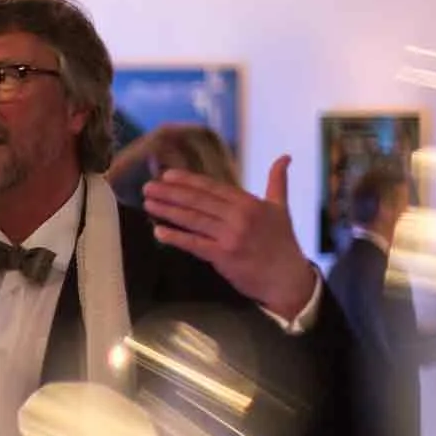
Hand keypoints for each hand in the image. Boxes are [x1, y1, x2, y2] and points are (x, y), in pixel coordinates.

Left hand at [143, 154, 316, 319]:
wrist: (288, 278)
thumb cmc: (283, 242)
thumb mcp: (281, 208)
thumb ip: (278, 181)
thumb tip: (285, 157)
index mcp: (249, 203)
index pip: (213, 188)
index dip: (188, 181)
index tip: (167, 174)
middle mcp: (239, 216)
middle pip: (198, 201)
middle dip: (171, 193)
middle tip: (148, 187)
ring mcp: (230, 236)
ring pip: (193, 220)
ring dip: (168, 211)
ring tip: (148, 203)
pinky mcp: (223, 256)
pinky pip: (194, 244)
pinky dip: (176, 237)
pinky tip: (158, 232)